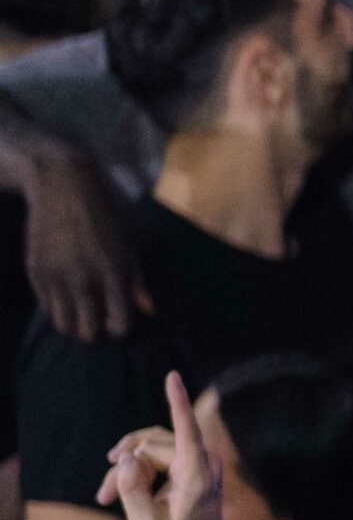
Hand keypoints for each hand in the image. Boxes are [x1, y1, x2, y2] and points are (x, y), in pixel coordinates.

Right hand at [26, 148, 148, 340]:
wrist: (64, 185)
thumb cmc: (107, 212)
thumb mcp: (131, 243)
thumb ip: (138, 281)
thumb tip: (150, 311)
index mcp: (113, 273)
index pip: (119, 325)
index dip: (121, 329)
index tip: (120, 322)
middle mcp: (83, 279)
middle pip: (86, 334)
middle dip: (96, 333)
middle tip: (99, 321)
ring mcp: (56, 277)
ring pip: (62, 326)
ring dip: (74, 324)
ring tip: (83, 312)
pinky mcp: (35, 271)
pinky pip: (46, 306)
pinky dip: (58, 308)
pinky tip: (68, 295)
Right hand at [97, 371, 227, 519]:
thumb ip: (131, 490)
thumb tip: (125, 459)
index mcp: (196, 474)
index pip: (187, 431)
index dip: (177, 402)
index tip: (173, 376)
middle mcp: (202, 462)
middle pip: (151, 447)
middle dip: (124, 468)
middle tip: (103, 496)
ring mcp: (198, 461)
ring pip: (149, 450)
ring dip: (126, 470)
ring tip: (107, 496)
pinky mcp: (189, 464)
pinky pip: (156, 456)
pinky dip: (136, 471)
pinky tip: (118, 489)